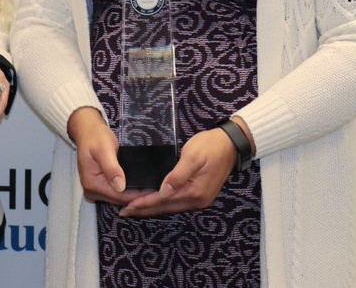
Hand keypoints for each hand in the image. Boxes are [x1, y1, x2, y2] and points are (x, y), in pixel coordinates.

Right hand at [68, 107, 147, 205]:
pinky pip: (117, 192)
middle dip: (138, 196)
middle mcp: (92, 191)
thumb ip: (111, 168)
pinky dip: (128, 190)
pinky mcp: (100, 187)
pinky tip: (140, 185)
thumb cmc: (96, 136)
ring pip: (120, 198)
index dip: (138, 195)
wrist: (88, 131)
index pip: (120, 197)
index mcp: (91, 184)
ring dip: (134, 194)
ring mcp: (95, 190)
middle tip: (158, 189)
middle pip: (120, 200)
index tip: (156, 191)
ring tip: (152, 187)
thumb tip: (120, 186)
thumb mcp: (105, 149)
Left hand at [118, 128, 235, 217]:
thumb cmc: (211, 146)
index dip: (144, 203)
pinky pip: (178, 203)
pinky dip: (163, 203)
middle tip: (124, 212)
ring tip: (135, 209)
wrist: (231, 144)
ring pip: (171, 207)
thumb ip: (177, 175)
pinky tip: (155, 202)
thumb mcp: (192, 156)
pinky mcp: (201, 194)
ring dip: (153, 208)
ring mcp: (200, 199)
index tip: (127, 206)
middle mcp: (198, 200)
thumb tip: (163, 192)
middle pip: (166, 208)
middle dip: (145, 210)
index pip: (163, 200)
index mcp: (195, 192)